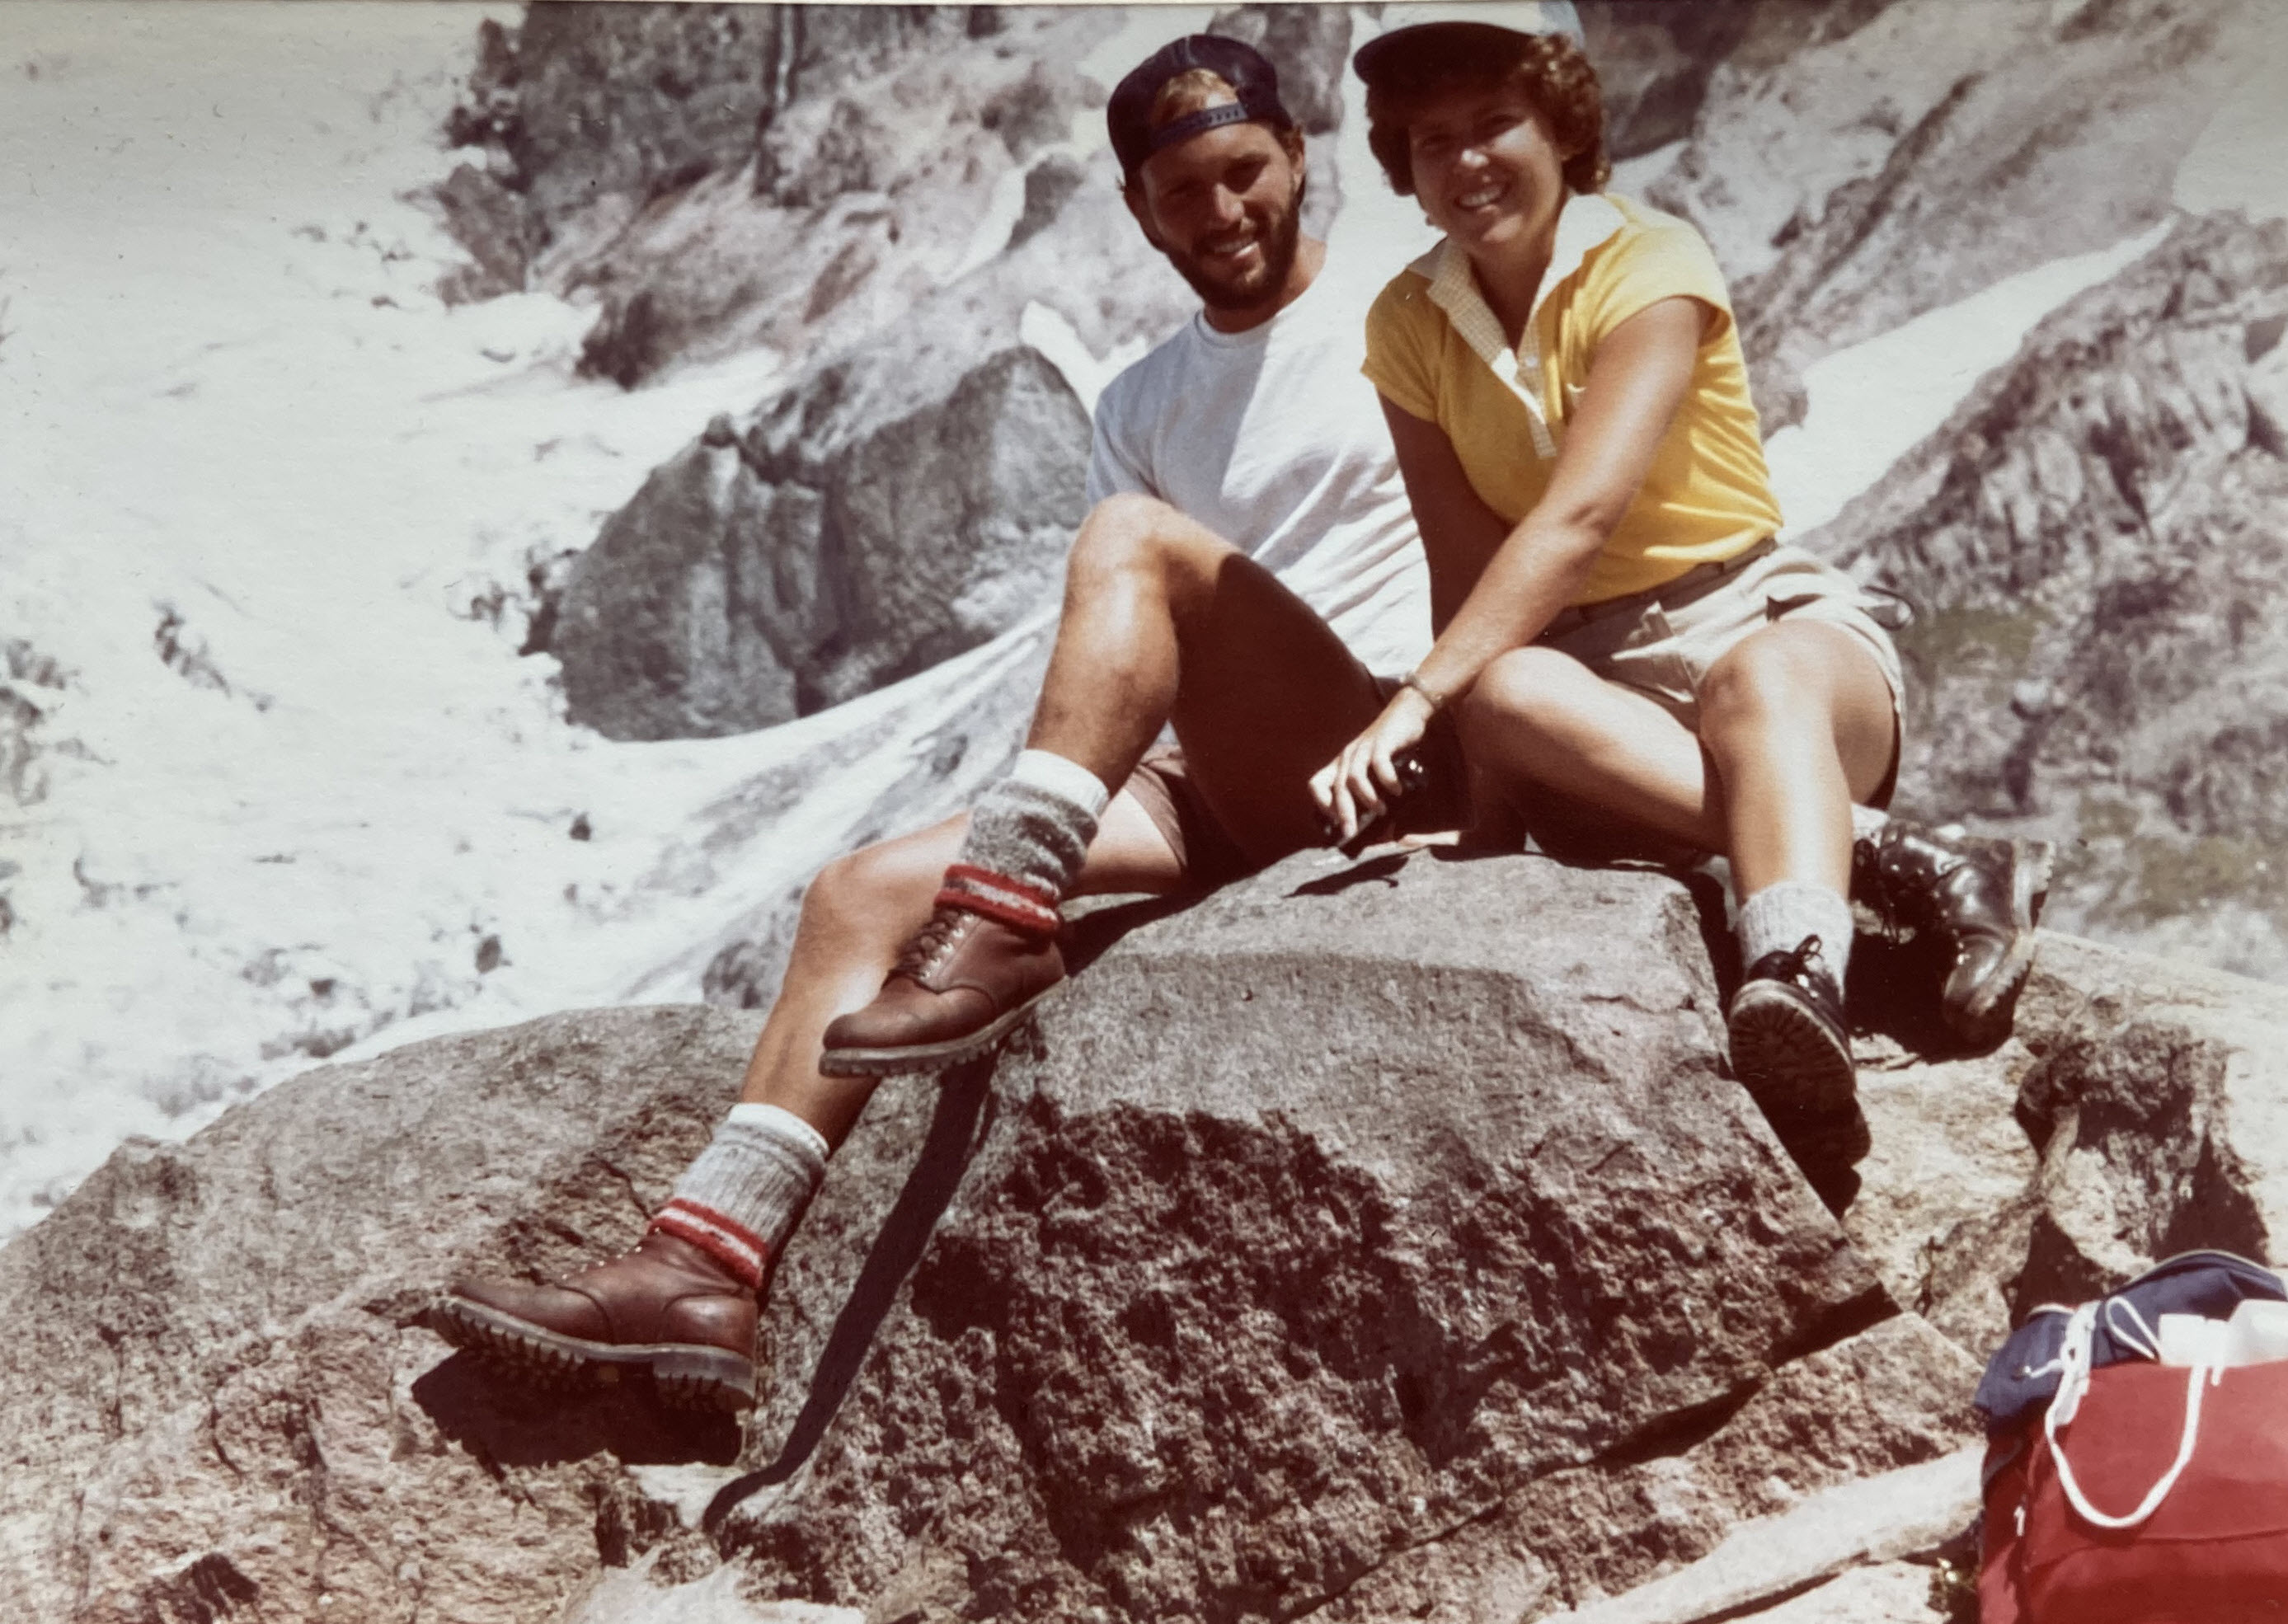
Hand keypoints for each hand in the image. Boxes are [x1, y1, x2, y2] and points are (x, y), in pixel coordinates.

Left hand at [1309, 686, 1434, 844]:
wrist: (1406, 711)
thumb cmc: (1390, 744)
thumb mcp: (1371, 765)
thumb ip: (1367, 785)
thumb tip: (1369, 816)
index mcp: (1342, 763)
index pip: (1316, 783)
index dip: (1321, 803)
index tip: (1335, 821)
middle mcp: (1348, 756)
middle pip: (1337, 788)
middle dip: (1343, 812)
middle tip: (1351, 831)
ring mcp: (1364, 749)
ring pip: (1354, 778)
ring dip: (1367, 798)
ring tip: (1381, 810)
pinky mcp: (1381, 742)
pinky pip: (1379, 764)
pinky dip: (1387, 780)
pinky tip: (1397, 791)